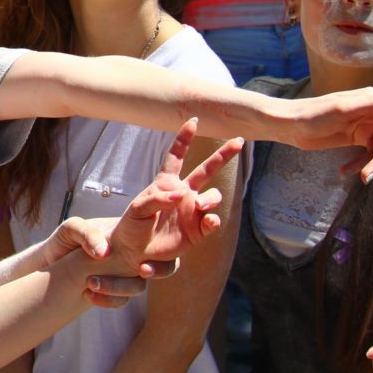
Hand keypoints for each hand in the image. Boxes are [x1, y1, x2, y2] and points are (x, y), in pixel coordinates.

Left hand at [43, 215, 176, 307]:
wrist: (49, 262)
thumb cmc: (64, 239)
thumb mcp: (71, 228)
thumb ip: (87, 233)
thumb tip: (104, 252)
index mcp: (128, 233)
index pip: (158, 238)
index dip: (164, 249)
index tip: (146, 263)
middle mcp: (132, 254)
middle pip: (163, 265)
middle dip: (158, 270)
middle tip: (142, 271)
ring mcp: (124, 273)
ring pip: (138, 286)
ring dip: (119, 286)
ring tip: (91, 282)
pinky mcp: (114, 291)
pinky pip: (122, 301)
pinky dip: (108, 300)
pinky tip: (87, 294)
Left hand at [106, 119, 243, 271]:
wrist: (134, 251)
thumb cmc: (132, 225)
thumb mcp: (138, 209)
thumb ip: (157, 199)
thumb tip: (181, 195)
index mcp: (166, 182)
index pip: (176, 156)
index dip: (184, 139)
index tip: (194, 120)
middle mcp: (183, 193)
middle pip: (206, 169)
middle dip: (223, 155)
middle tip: (240, 140)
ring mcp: (192, 211)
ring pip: (213, 197)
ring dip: (210, 199)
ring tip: (201, 206)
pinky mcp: (197, 230)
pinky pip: (212, 221)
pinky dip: (213, 219)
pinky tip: (208, 219)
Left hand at [289, 88, 372, 183]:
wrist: (289, 126)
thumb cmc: (313, 113)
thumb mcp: (342, 109)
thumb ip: (372, 104)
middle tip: (370, 174)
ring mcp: (365, 127)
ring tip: (365, 179)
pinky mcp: (356, 140)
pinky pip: (368, 155)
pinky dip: (361, 165)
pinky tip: (345, 173)